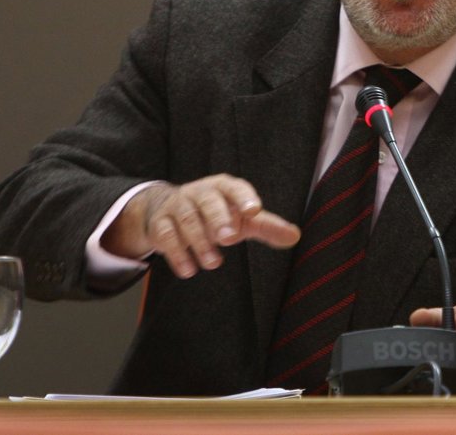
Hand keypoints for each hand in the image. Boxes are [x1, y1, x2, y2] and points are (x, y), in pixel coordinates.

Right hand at [102, 175, 299, 278]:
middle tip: (230, 238)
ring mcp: (177, 205)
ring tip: (214, 264)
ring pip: (187, 219)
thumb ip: (266, 226)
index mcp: (223, 187)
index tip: (255, 210)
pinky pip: (166, 235)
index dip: (244, 197)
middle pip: (208, 200)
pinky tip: (189, 270)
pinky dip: (177, 253)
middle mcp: (199, 192)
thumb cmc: (215, 213)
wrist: (167, 210)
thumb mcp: (241, 218)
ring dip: (199, 242)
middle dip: (219, 218)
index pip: (235, 187)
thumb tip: (295, 236)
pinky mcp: (160, 223)